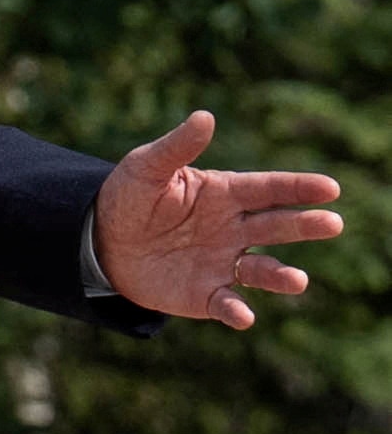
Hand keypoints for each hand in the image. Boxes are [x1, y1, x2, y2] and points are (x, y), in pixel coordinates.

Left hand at [94, 110, 344, 327]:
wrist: (101, 241)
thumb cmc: (130, 197)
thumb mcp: (146, 168)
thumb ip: (177, 147)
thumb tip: (205, 117)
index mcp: (225, 194)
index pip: (269, 189)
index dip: (299, 188)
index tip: (329, 188)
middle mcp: (234, 229)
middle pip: (276, 226)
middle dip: (305, 225)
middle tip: (332, 223)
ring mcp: (223, 263)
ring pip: (261, 270)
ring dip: (280, 276)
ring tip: (297, 281)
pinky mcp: (205, 294)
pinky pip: (226, 304)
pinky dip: (237, 310)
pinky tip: (244, 316)